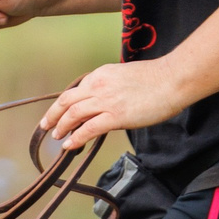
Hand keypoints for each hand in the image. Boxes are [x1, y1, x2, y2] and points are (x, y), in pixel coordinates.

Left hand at [42, 60, 188, 147]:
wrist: (172, 79)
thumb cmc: (157, 79)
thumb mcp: (127, 77)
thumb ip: (113, 87)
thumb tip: (107, 103)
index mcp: (101, 74)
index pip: (76, 90)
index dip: (65, 103)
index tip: (59, 112)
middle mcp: (98, 85)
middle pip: (66, 100)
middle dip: (53, 114)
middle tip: (46, 125)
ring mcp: (106, 100)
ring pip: (73, 114)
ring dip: (61, 126)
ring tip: (56, 136)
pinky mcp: (115, 116)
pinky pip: (88, 128)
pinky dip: (75, 138)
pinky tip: (69, 145)